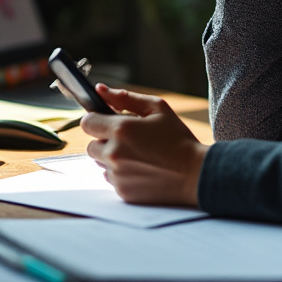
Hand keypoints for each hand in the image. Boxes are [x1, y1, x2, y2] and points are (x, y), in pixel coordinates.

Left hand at [81, 84, 207, 206]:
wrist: (195, 174)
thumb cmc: (178, 138)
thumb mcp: (157, 109)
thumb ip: (125, 98)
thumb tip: (100, 89)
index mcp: (121, 130)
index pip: (87, 122)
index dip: (97, 120)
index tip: (108, 122)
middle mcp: (114, 153)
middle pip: (91, 145)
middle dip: (105, 140)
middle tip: (128, 140)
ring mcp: (117, 175)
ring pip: (100, 162)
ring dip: (112, 158)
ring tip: (138, 155)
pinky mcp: (122, 191)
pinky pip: (110, 178)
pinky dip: (120, 173)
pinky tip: (141, 169)